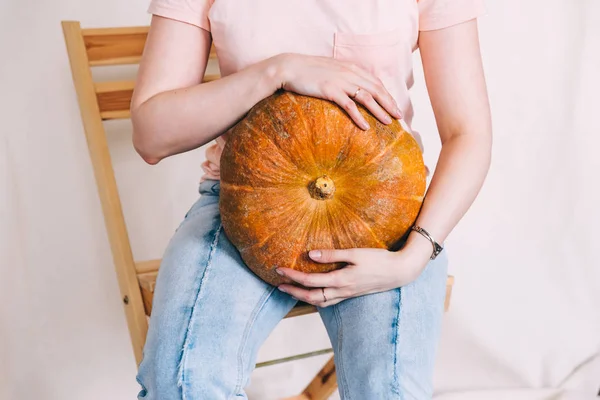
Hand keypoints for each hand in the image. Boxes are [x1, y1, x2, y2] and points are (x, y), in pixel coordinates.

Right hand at [271, 53, 401, 129]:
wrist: (289, 67)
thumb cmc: (307, 70)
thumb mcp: (330, 69)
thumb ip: (343, 75)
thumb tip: (351, 87)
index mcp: (350, 67)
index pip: (375, 81)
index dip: (387, 94)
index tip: (395, 105)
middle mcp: (349, 73)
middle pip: (376, 89)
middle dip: (390, 103)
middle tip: (400, 116)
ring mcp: (341, 82)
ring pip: (367, 97)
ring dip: (380, 110)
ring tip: (389, 122)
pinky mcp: (330, 91)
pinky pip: (349, 106)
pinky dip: (359, 116)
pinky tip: (365, 127)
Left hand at [276, 242, 431, 306]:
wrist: (399, 272)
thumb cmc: (378, 259)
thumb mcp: (355, 253)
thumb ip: (332, 254)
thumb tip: (310, 255)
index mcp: (341, 280)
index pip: (309, 282)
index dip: (292, 276)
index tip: (278, 269)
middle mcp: (341, 291)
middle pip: (310, 297)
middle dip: (292, 292)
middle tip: (278, 285)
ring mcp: (347, 295)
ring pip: (319, 302)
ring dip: (302, 297)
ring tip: (290, 290)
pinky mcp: (351, 294)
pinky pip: (329, 301)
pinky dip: (316, 299)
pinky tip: (312, 293)